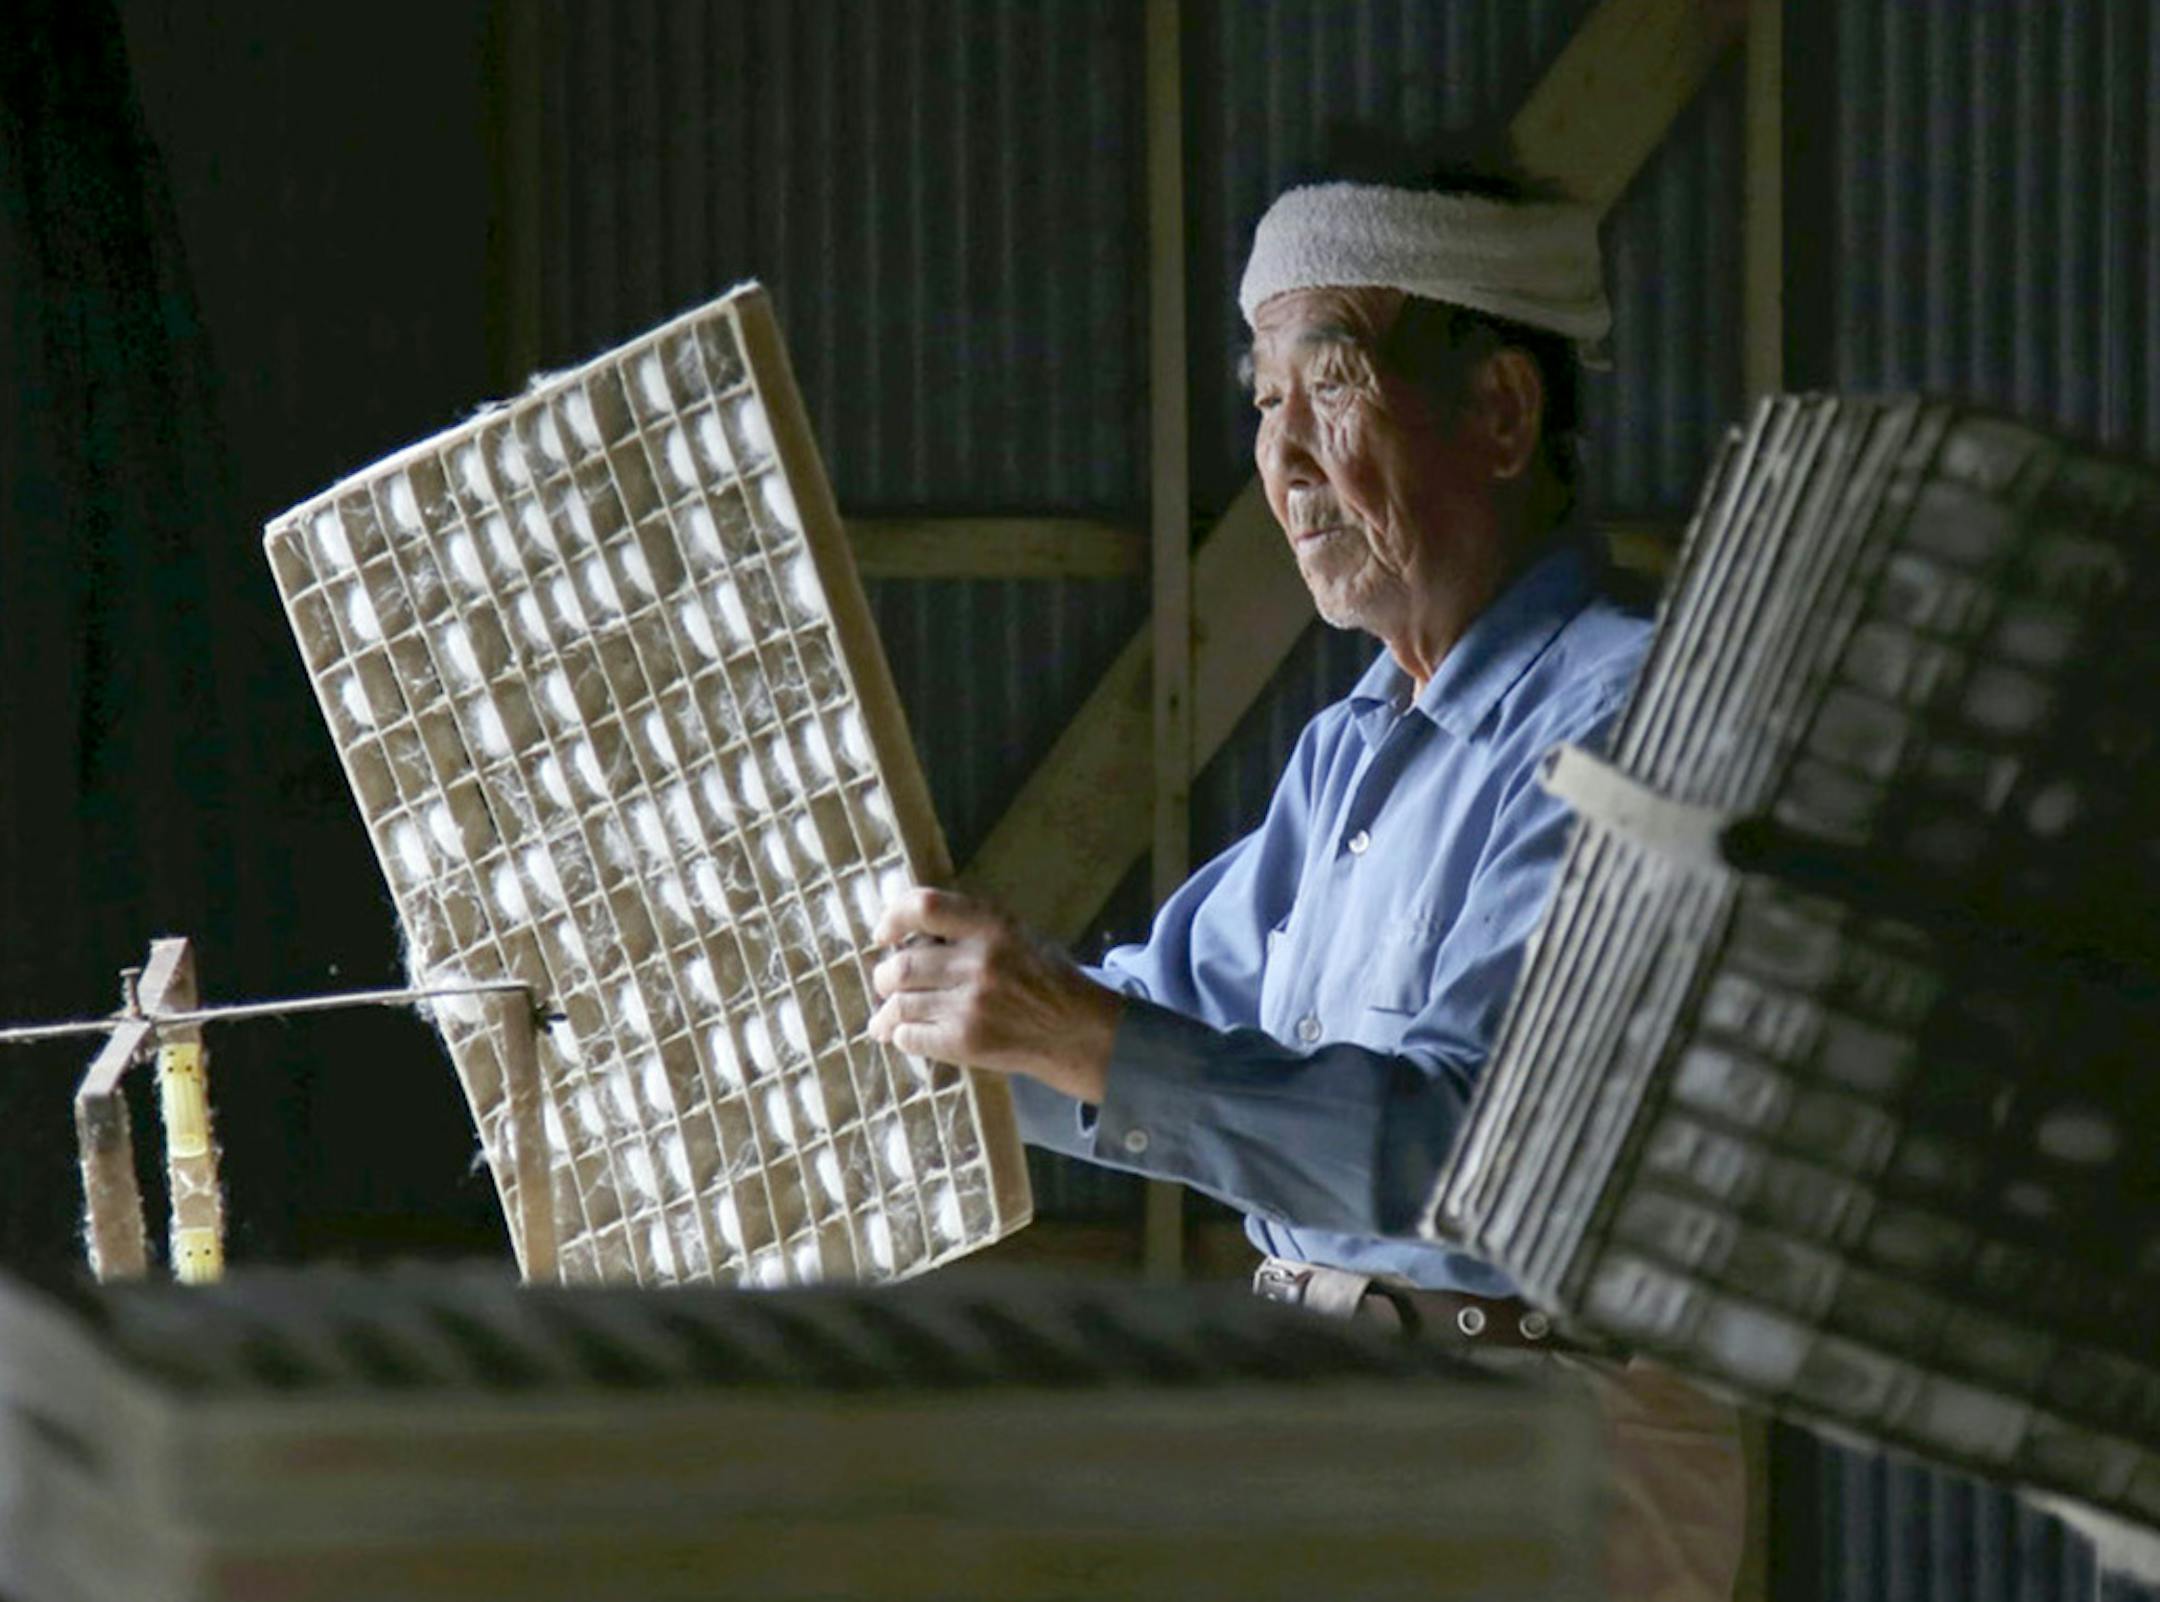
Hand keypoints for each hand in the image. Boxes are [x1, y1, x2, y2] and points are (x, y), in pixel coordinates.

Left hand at [867, 887, 1120, 1104]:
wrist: (1077, 1031)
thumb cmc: (1042, 977)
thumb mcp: (1014, 933)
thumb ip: (966, 928)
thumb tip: (905, 933)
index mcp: (992, 926)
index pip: (925, 907)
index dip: (894, 917)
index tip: (884, 933)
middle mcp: (979, 962)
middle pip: (900, 965)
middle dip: (884, 976)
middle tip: (886, 982)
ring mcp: (970, 1005)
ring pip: (899, 1003)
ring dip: (887, 1011)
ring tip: (886, 1016)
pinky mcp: (966, 1042)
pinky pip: (909, 1036)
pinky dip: (900, 1035)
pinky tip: (904, 1034)